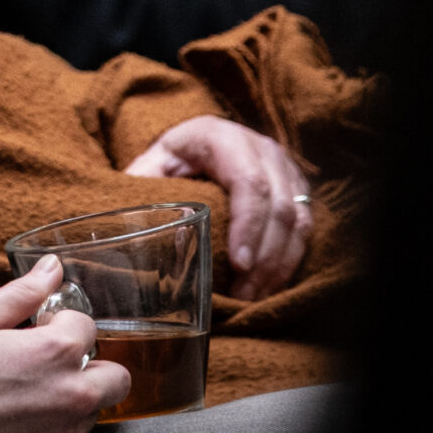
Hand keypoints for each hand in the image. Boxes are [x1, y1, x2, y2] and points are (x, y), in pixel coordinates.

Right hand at [0, 257, 128, 432]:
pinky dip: (56, 419)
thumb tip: (51, 268)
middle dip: (91, 363)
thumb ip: (23, 292)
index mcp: (56, 352)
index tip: (36, 327)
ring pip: (94, 407)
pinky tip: (22, 408)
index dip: (60, 321)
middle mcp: (70, 395)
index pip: (88, 326)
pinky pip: (71, 432)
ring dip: (74, 393)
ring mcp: (62, 430)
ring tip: (30, 386)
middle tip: (52, 359)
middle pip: (116, 377)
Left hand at [124, 115, 312, 298]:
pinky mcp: (297, 187)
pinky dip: (290, 260)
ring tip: (254, 296)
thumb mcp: (151, 164)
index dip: (249, 225)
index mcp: (221, 136)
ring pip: (299, 220)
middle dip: (265, 257)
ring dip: (280, 264)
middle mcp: (261, 148)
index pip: (248, 181)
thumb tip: (126, 228)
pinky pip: (306, 227)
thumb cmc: (170, 158)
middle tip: (244, 293)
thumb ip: (143, 189)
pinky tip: (269, 284)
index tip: (239, 265)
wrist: (198, 141)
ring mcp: (285, 167)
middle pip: (279, 206)